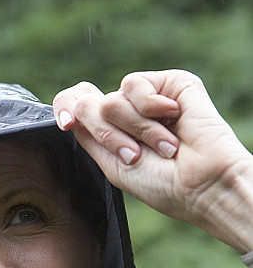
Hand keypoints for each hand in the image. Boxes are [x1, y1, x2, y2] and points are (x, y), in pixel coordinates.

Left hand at [53, 70, 252, 252]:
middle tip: (135, 155)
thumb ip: (88, 135)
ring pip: (111, 99)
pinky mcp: (170, 82)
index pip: (76, 104)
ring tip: (163, 146)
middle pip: (89, 105)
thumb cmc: (163, 184)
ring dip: (135, 129)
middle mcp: (127, 111)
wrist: (202, 185)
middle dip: (108, 135)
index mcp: (113, 131)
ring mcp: (148, 97)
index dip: (64, 108)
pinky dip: (149, 108)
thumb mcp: (112, 165)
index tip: (66, 124)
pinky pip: (135, 84)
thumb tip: (70, 107)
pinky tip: (172, 117)